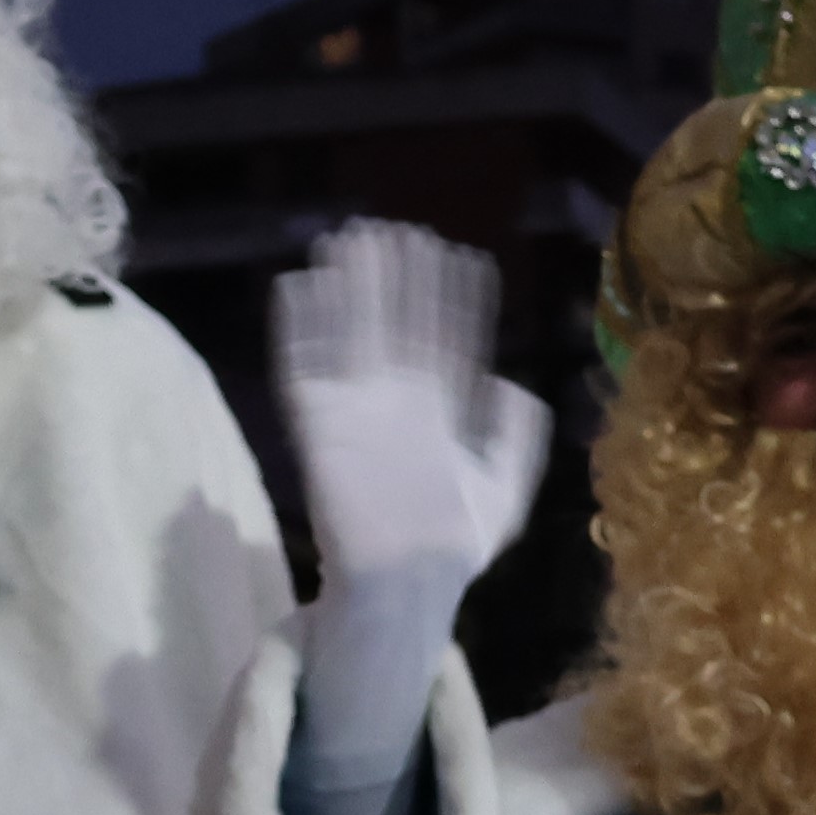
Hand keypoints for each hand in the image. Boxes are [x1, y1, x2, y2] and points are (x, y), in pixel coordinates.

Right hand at [278, 219, 549, 652]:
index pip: (446, 338)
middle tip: (401, 228)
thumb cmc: (454, 545)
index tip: (462, 256)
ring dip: (349, 286)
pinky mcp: (315, 424)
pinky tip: (299, 283)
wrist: (405, 586)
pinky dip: (299, 326)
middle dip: (398, 277)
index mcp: (439, 407)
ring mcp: (353, 408)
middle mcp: (395, 398)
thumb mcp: (504, 490)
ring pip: (349, 332)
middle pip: (395, 322)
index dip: (454, 298)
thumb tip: (508, 380)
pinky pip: (303, 366)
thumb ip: (517, 437)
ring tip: (353, 237)